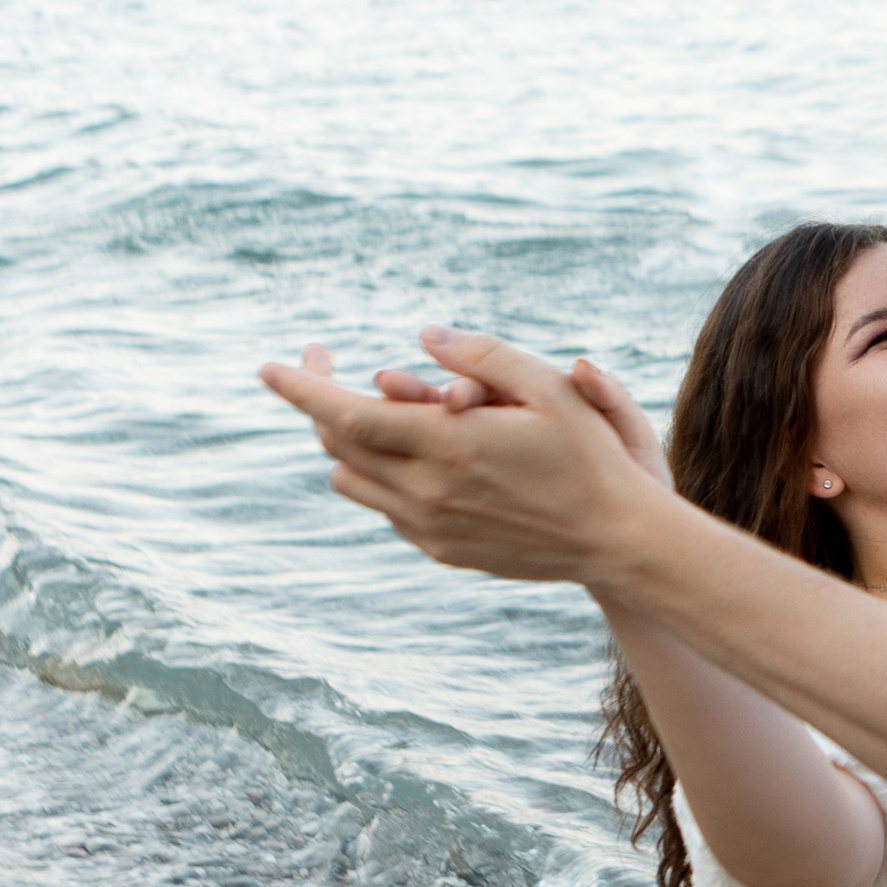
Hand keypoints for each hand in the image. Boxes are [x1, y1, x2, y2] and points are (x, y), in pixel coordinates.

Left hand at [259, 327, 668, 583]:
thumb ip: (483, 356)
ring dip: (350, 445)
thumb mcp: (550, 390)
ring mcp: (430, 527)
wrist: (618, 541)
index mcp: (446, 447)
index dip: (300, 388)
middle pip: (338, 448)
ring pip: (352, 483)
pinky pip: (387, 509)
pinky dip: (384, 476)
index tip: (269, 366)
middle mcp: (426, 493)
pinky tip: (420, 456)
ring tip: (376, 412)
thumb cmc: (593, 457)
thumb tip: (424, 336)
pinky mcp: (442, 549)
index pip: (343, 414)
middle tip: (326, 368)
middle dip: (320, 404)